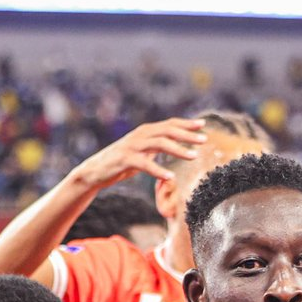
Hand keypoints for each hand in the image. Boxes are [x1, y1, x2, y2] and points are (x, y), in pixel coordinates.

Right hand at [66, 118, 206, 192]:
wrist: (96, 171)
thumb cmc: (122, 162)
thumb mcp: (143, 151)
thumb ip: (156, 145)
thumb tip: (175, 144)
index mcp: (146, 132)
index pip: (169, 124)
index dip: (186, 124)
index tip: (203, 125)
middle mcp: (140, 135)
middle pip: (167, 131)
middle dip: (187, 134)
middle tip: (204, 140)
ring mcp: (132, 146)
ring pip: (159, 144)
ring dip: (178, 149)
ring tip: (194, 156)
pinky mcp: (125, 160)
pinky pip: (145, 164)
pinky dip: (158, 170)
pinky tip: (171, 177)